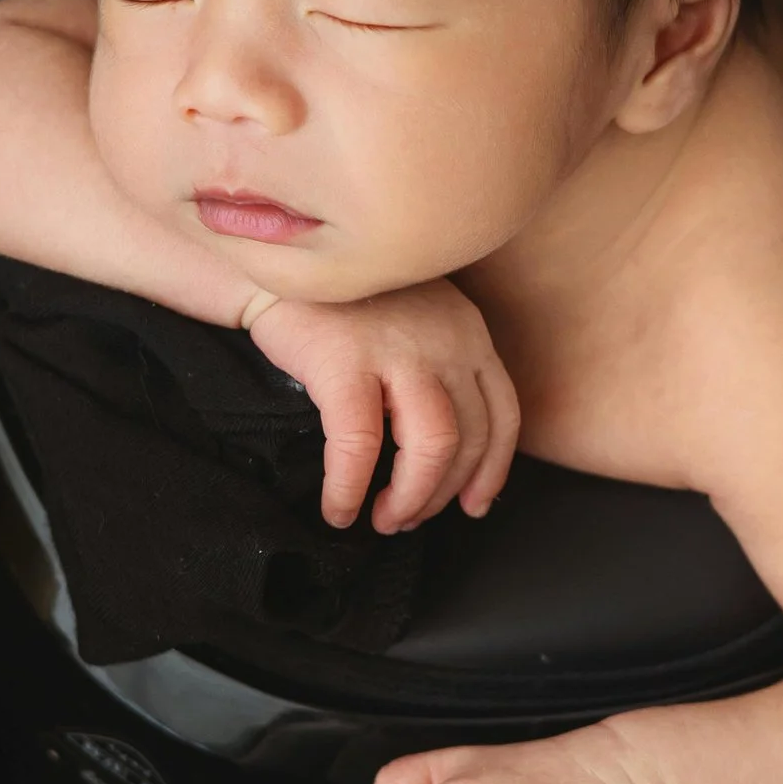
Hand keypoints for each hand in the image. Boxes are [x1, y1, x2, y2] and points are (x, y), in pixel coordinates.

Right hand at [250, 281, 520, 533]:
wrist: (279, 265)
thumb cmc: (342, 306)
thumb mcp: (415, 325)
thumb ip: (438, 371)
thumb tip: (445, 456)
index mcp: (467, 332)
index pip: (503, 414)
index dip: (492, 470)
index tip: (473, 504)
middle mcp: (447, 340)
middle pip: (471, 439)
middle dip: (440, 494)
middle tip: (407, 518)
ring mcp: (400, 350)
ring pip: (434, 448)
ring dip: (410, 498)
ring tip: (382, 518)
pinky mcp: (346, 362)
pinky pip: (360, 447)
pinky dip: (350, 489)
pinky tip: (339, 507)